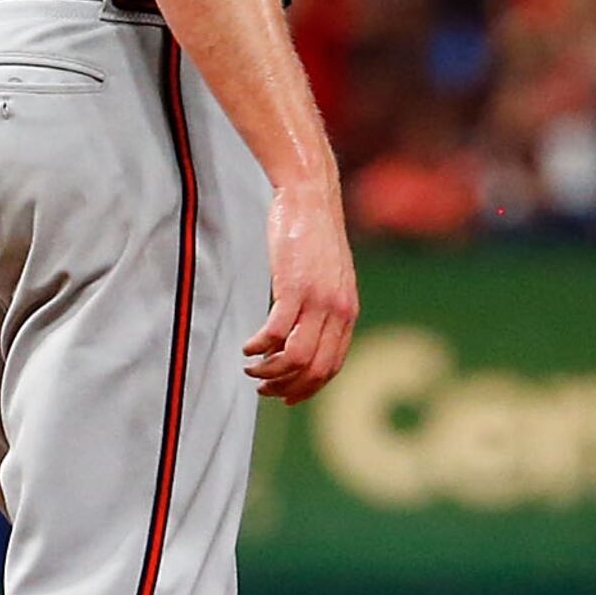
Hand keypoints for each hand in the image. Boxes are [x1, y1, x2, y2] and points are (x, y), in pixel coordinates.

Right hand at [246, 177, 358, 402]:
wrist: (311, 197)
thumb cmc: (314, 236)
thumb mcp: (330, 277)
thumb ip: (325, 307)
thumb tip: (308, 333)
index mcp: (348, 312)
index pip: (332, 367)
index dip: (308, 389)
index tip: (285, 396)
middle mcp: (338, 311)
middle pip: (314, 369)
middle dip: (286, 387)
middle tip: (262, 388)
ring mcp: (317, 300)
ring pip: (295, 357)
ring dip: (269, 372)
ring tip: (251, 369)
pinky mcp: (294, 287)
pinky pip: (275, 332)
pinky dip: (259, 347)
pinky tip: (247, 347)